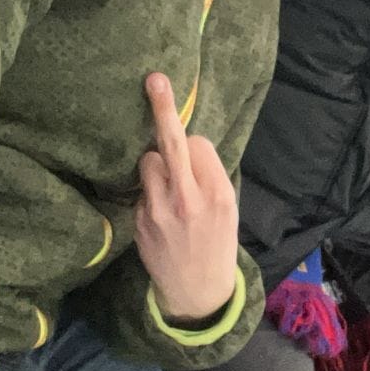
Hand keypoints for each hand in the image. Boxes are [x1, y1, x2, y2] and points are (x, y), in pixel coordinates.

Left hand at [134, 73, 239, 322]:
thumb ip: (210, 176)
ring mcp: (160, 210)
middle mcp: (189, 198)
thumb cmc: (216, 243)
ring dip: (156, 166)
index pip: (199, 144)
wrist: (196, 291)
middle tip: (154, 79)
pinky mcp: (140, 220)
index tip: (191, 145)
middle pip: (173, 141)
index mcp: (218, 193)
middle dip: (164, 108)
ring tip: (168, 192)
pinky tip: (160, 215)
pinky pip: (141, 188)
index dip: (194, 146)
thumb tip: (188, 143)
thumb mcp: (229, 209)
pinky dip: (149, 192)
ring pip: (149, 161)